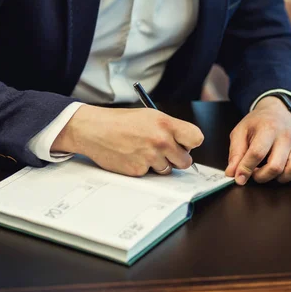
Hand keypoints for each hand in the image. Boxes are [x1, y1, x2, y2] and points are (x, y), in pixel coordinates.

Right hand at [52, 105, 203, 175]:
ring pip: (168, 170)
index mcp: (165, 123)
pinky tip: (132, 157)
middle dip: (177, 158)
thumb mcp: (149, 116)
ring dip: (159, 164)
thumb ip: (169, 129)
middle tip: (164, 151)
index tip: (184, 144)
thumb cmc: (120, 122)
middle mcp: (161, 140)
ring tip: (143, 151)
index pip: (196, 138)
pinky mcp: (139, 170)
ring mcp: (150, 157)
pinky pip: (150, 175)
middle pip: (186, 160)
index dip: (190, 143)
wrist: (94, 130)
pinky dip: (143, 169)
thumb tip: (184, 145)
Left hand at [225, 96, 290, 184]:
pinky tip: (289, 174)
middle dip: (261, 176)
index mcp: (268, 128)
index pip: (257, 153)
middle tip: (254, 174)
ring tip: (270, 173)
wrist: (277, 112)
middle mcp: (285, 137)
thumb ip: (235, 153)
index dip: (246, 169)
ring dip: (279, 178)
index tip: (238, 178)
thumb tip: (232, 173)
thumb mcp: (240, 132)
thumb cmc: (256, 124)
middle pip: (276, 165)